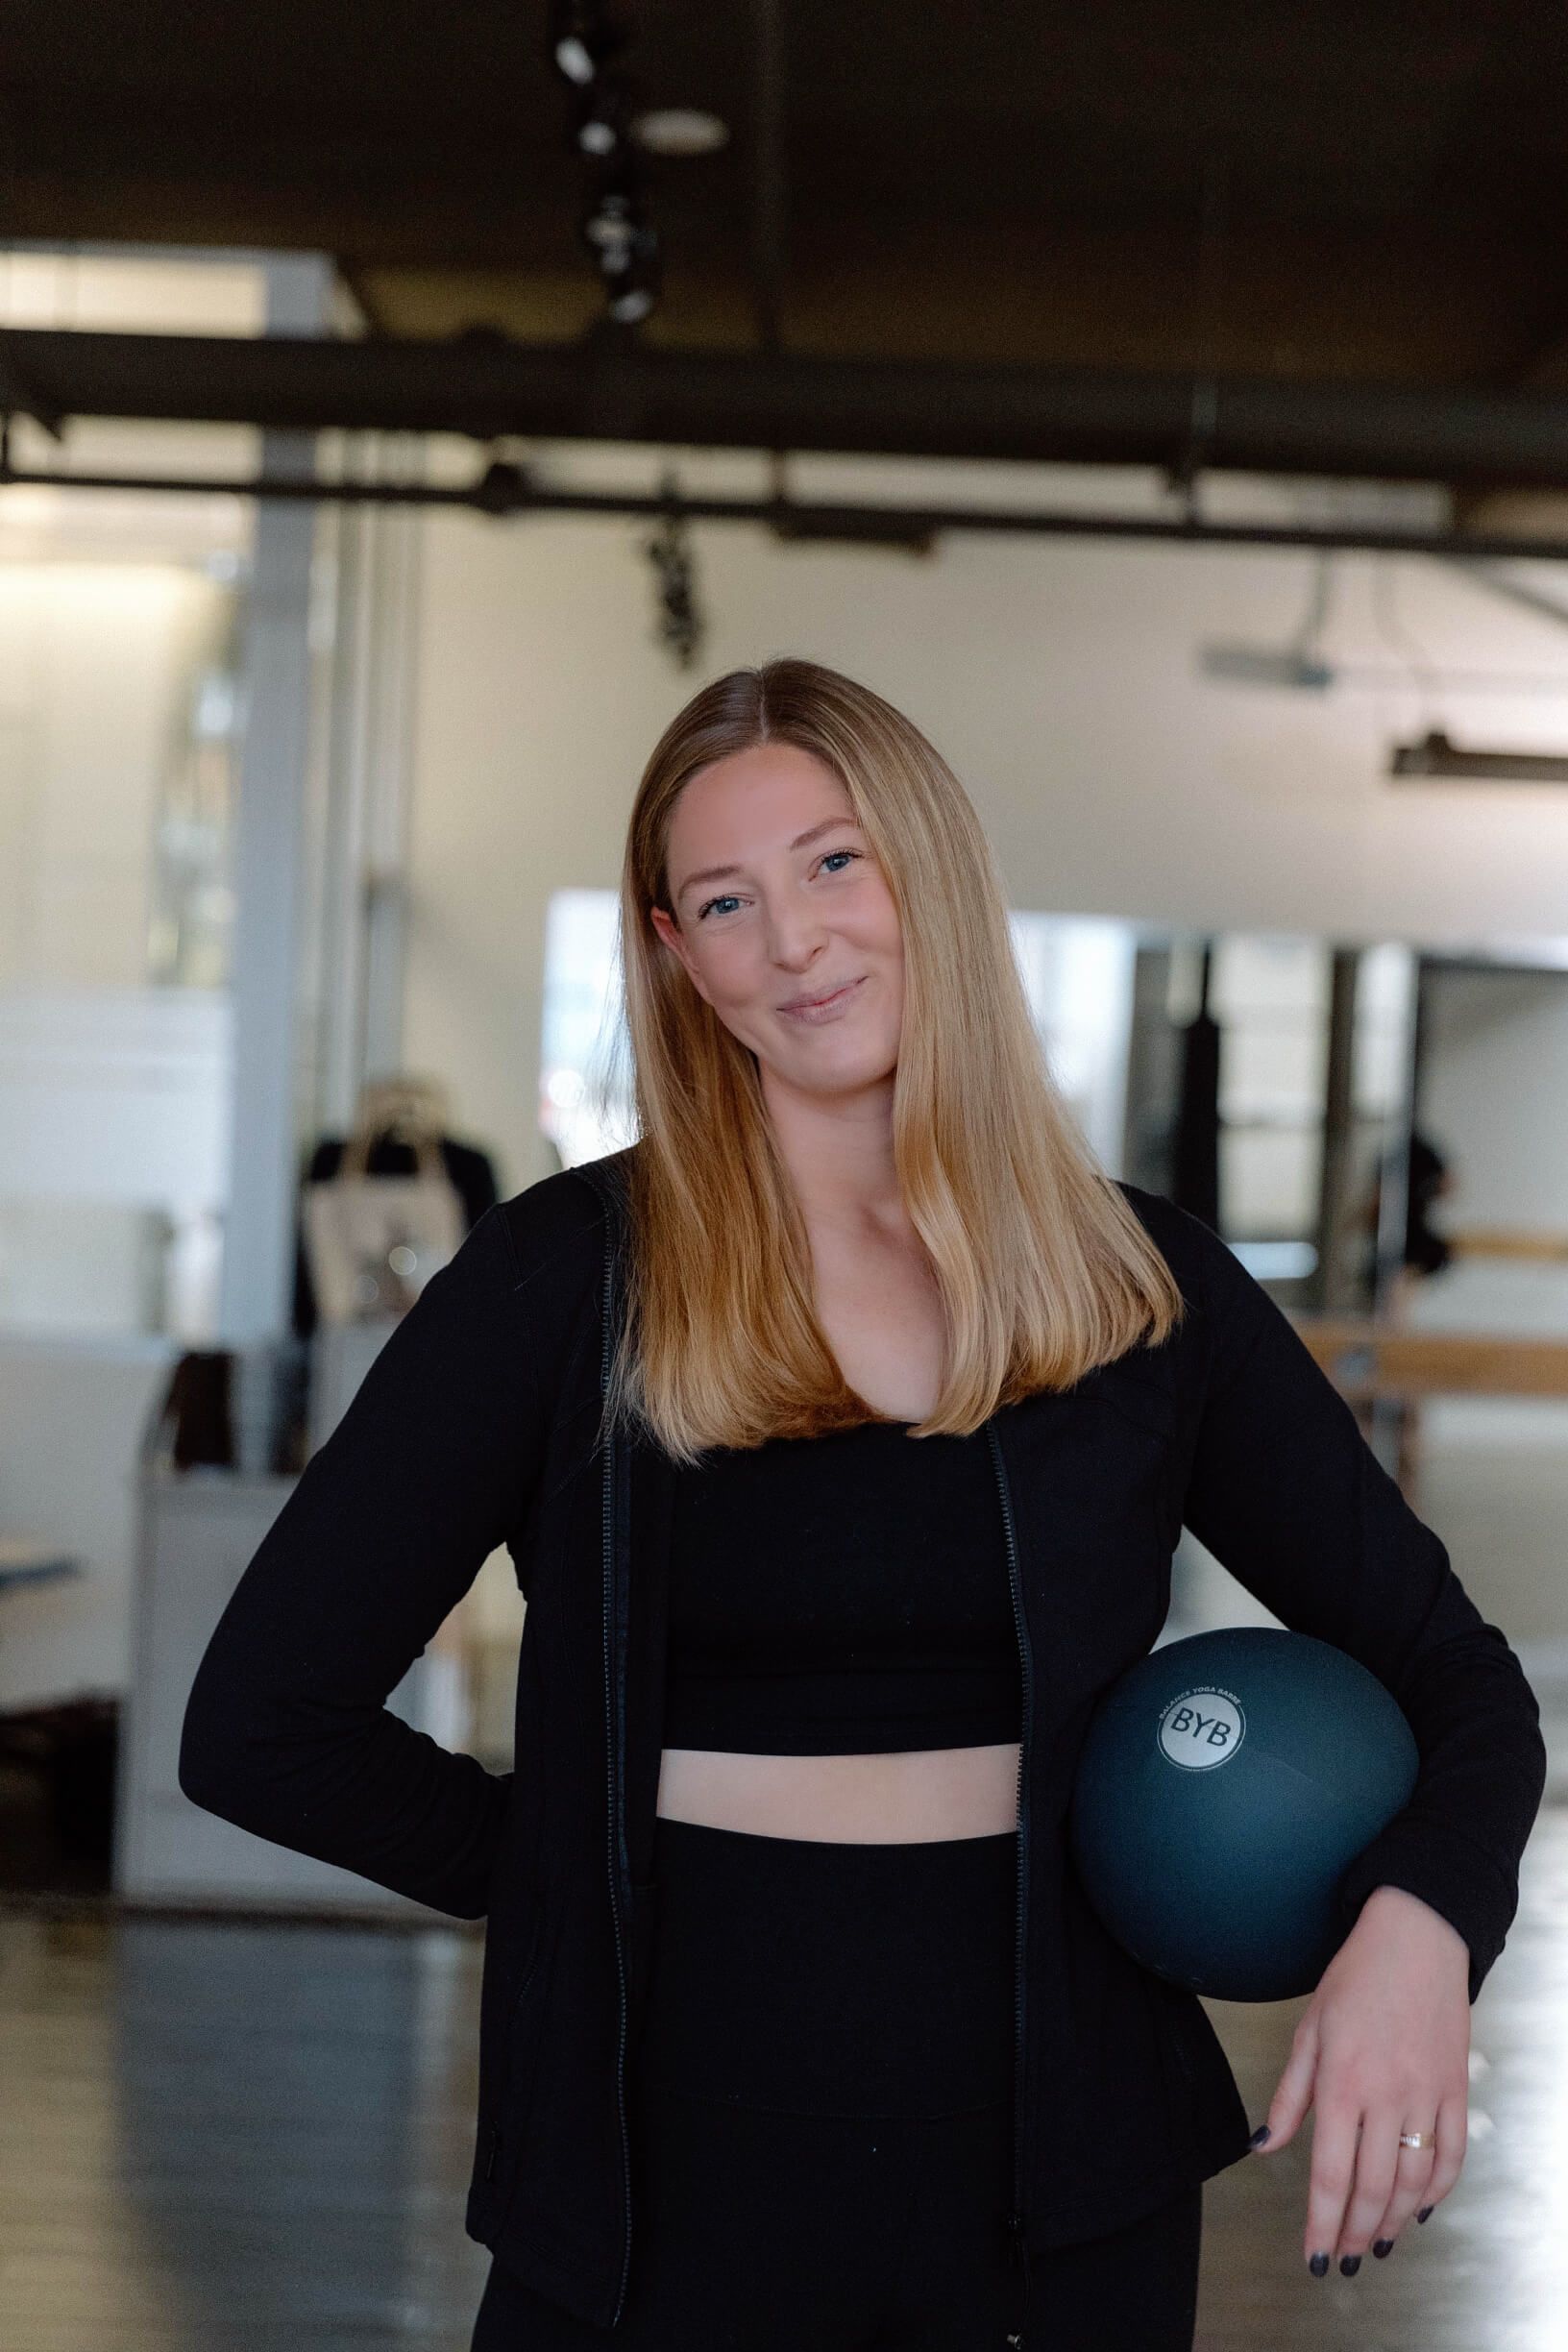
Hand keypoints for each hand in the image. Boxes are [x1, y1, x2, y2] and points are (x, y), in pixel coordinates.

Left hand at [1249, 1884, 1471, 2275]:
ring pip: (1415, 2181)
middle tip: (1345, 2260)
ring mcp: (1427, 2096)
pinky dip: (1440, 2189)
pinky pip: (1453, 2154)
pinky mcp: (1456, 2090)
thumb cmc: (1354, 1979)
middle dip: (1357, 2233)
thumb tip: (1262, 2147)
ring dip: (1396, 2221)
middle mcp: (1387, 2097)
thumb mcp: (1308, 2030)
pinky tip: (1423, 2208)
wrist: (1416, 1939)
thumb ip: (1289, 2097)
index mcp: (1342, 2083)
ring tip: (1379, 2243)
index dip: (1322, 2223)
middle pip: (1374, 2188)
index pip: (1330, 2174)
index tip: (1313, 2256)